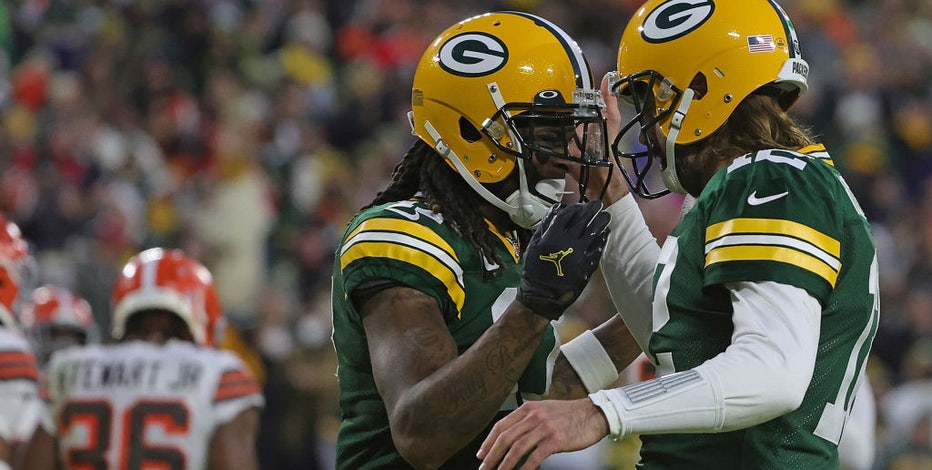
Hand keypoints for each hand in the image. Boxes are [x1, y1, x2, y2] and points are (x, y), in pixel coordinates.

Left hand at [476, 398, 608, 469]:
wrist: (594, 414)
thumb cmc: (569, 415)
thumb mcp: (544, 410)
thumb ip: (527, 419)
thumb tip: (510, 435)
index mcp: (528, 408)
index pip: (501, 426)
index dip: (488, 441)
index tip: (481, 454)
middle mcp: (534, 416)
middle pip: (505, 438)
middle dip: (491, 455)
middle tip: (484, 467)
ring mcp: (545, 428)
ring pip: (517, 448)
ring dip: (504, 464)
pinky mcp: (556, 440)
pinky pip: (535, 456)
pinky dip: (524, 467)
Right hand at [516, 200, 609, 319]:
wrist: (543, 294)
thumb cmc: (535, 269)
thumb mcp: (534, 245)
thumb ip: (545, 226)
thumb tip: (556, 211)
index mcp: (552, 236)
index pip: (568, 214)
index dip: (576, 207)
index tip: (580, 205)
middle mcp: (568, 242)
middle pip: (584, 220)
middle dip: (592, 210)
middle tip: (598, 204)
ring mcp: (580, 253)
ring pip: (594, 232)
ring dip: (601, 222)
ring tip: (605, 216)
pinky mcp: (587, 265)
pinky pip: (598, 248)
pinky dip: (602, 240)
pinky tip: (604, 234)